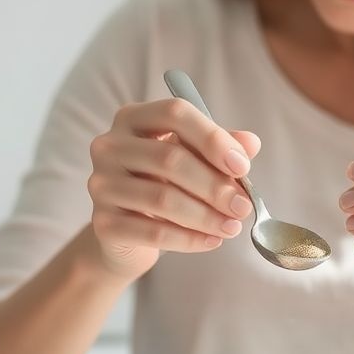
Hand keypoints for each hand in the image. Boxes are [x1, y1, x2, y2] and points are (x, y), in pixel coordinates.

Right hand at [86, 99, 260, 279]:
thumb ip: (220, 147)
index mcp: (133, 118)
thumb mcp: (194, 159)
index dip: (213, 138)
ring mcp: (102, 184)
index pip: (174, 113)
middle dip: (214, 185)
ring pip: (162, 199)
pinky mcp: (103, 223)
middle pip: (169, 158)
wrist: (127, 234)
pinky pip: (153, 232)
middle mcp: (110, 146)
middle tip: (243, 206)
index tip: (243, 166)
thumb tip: (251, 143)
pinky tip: (212, 241)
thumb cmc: (163, 185)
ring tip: (232, 227)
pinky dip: (189, 239)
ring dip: (206, 216)